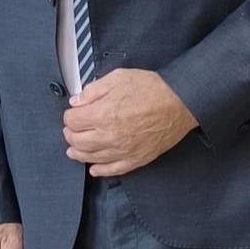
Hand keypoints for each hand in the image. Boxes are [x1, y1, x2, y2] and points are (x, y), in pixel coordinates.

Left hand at [61, 69, 196, 176]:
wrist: (180, 102)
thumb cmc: (152, 89)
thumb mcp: (118, 78)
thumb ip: (93, 90)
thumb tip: (77, 101)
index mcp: (102, 114)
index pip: (73, 121)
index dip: (69, 116)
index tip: (72, 113)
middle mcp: (109, 136)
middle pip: (78, 141)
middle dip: (70, 135)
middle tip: (70, 130)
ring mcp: (122, 150)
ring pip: (91, 158)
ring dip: (78, 154)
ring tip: (73, 150)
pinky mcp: (136, 159)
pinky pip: (113, 170)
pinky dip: (101, 171)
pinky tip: (94, 169)